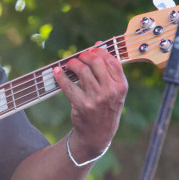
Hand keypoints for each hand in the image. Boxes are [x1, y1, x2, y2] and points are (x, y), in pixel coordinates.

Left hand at [53, 43, 127, 157]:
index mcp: (121, 86)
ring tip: (69, 65)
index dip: (100, 52)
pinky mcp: (82, 104)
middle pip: (95, 62)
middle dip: (84, 56)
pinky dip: (60, 76)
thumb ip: (108, 71)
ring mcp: (96, 98)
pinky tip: (57, 72)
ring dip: (72, 64)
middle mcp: (111, 91)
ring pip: (82, 71)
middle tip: (78, 58)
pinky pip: (68, 85)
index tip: (91, 50)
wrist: (98, 133)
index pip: (112, 61)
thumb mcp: (114, 92)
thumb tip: (97, 46)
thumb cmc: (106, 108)